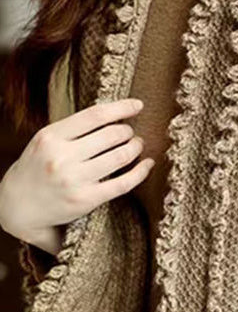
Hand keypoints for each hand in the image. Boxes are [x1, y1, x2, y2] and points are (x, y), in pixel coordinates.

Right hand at [0, 98, 153, 249]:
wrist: (17, 206)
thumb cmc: (37, 168)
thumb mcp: (47, 140)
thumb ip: (74, 128)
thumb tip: (115, 114)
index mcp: (51, 136)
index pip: (95, 115)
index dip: (121, 108)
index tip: (137, 105)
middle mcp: (62, 157)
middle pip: (111, 135)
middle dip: (128, 132)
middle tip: (132, 133)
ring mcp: (75, 180)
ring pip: (120, 157)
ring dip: (135, 148)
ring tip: (137, 145)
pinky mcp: (86, 200)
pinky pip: (123, 183)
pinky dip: (140, 172)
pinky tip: (147, 165)